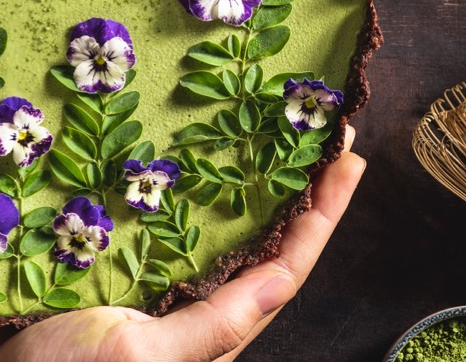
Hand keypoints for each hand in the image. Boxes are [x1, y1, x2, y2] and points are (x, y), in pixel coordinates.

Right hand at [0, 127, 366, 361]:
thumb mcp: (139, 352)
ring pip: (214, 228)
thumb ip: (212, 322)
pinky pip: (165, 226)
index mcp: (211, 331)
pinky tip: (183, 157)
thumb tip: (281, 278)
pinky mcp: (118, 272)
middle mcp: (193, 308)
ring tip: (265, 128)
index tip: (347, 156)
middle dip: (293, 186)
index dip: (322, 212)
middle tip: (313, 126)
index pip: (284, 266)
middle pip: (260, 241)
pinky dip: (183, 190)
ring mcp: (155, 287)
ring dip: (243, 182)